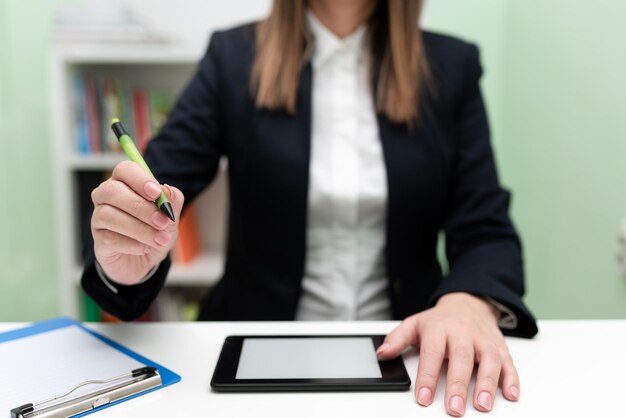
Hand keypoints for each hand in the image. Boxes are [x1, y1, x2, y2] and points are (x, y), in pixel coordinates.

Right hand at [91, 160, 183, 283]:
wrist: (146, 261)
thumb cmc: (155, 231)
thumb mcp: (170, 216)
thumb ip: (172, 201)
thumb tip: (167, 191)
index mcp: (125, 183)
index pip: (124, 169)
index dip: (140, 179)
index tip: (156, 194)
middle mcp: (106, 197)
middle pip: (112, 191)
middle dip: (141, 207)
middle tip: (163, 221)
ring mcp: (98, 218)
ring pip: (109, 215)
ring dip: (140, 229)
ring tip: (161, 239)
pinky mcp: (98, 240)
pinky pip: (110, 238)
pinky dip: (133, 244)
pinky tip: (146, 248)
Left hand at [376, 292, 518, 415]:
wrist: (468, 303)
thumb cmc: (440, 320)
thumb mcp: (415, 324)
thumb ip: (397, 339)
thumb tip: (382, 353)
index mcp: (439, 328)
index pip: (432, 353)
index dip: (427, 377)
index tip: (423, 398)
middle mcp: (463, 333)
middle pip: (462, 358)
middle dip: (458, 385)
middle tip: (454, 409)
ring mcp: (483, 340)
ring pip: (488, 360)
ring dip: (487, 384)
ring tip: (482, 405)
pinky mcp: (500, 347)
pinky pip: (508, 362)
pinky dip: (512, 379)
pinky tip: (511, 395)